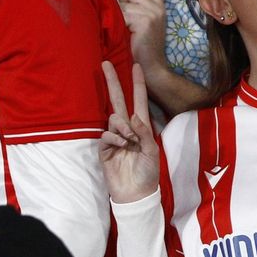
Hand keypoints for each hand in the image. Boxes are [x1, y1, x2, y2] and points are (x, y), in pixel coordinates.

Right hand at [100, 61, 159, 203]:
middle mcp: (127, 128)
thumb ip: (144, 132)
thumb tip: (133, 116)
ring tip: (130, 141)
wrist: (135, 192)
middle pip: (118, 100)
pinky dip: (115, 138)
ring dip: (123, 127)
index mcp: (141, 127)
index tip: (136, 65)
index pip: (138, 100)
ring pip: (114, 119)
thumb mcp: (152, 151)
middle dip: (113, 82)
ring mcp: (114, 137)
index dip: (137, 83)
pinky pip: (107, 134)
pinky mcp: (104, 147)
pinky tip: (122, 147)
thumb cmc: (148, 172)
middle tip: (105, 64)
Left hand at [121, 0, 168, 75]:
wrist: (150, 67)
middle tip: (125, 18)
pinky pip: (122, 14)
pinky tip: (122, 34)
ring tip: (124, 28)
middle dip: (122, 1)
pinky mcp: (145, 21)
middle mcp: (158, 7)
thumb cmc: (141, 47)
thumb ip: (136, 7)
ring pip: (123, 2)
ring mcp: (152, 13)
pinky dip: (117, 23)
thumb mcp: (142, 22)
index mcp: (159, 6)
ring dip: (118, 14)